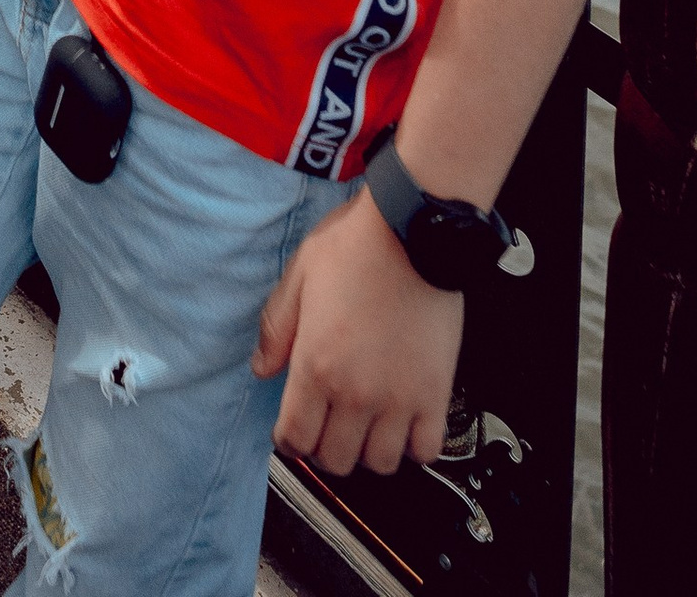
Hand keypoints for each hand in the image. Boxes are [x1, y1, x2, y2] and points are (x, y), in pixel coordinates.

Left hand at [254, 190, 461, 476]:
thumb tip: (261, 368)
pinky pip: (426, 450)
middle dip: (325, 449)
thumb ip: (276, 328)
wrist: (411, 231)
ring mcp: (398, 399)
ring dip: (369, 452)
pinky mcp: (435, 395)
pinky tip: (404, 424)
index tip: (293, 434)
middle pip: (335, 460)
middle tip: (328, 427)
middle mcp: (356, 392)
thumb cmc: (356, 246)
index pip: (295, 439)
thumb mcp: (299, 276)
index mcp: (315, 365)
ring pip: (380, 464)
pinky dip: (414, 447)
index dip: (289, 443)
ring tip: (366, 427)